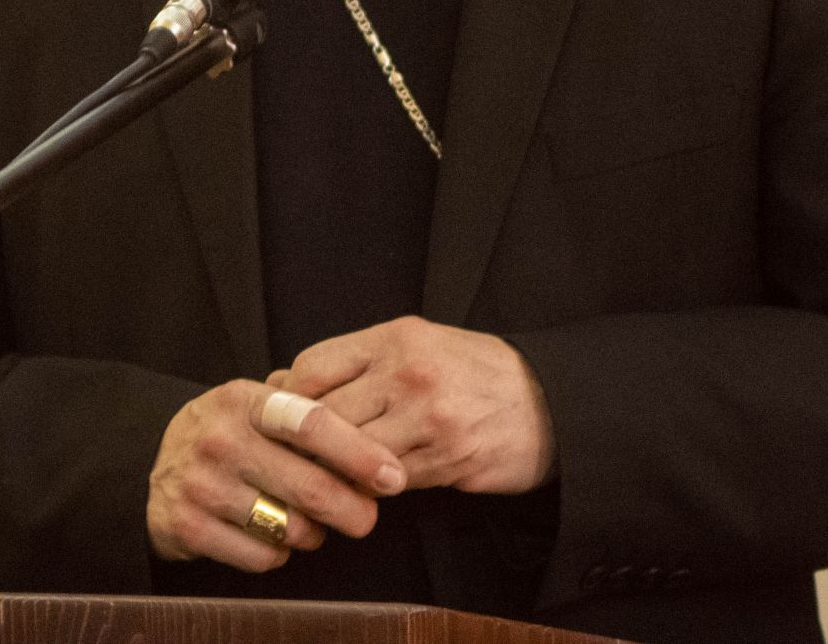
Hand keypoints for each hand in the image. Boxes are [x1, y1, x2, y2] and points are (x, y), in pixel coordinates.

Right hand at [146, 379, 408, 570]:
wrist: (155, 464)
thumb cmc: (228, 433)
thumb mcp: (256, 404)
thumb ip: (307, 410)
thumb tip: (377, 436)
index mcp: (242, 399)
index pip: (311, 423)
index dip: (358, 452)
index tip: (392, 476)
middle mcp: (218, 438)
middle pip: (310, 486)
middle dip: (353, 509)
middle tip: (366, 516)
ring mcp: (199, 483)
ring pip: (291, 527)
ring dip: (313, 533)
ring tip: (308, 522)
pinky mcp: (187, 526)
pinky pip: (262, 556)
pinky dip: (278, 554)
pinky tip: (272, 536)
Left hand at [271, 317, 554, 494]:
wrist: (547, 401)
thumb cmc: (470, 371)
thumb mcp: (415, 344)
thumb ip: (353, 362)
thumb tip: (280, 384)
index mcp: (395, 339)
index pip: (312, 368)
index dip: (288, 399)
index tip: (282, 418)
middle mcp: (409, 374)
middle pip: (326, 417)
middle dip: (306, 442)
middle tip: (293, 458)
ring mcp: (429, 419)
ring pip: (353, 455)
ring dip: (337, 471)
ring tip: (327, 476)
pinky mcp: (447, 460)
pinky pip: (388, 481)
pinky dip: (373, 487)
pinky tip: (368, 485)